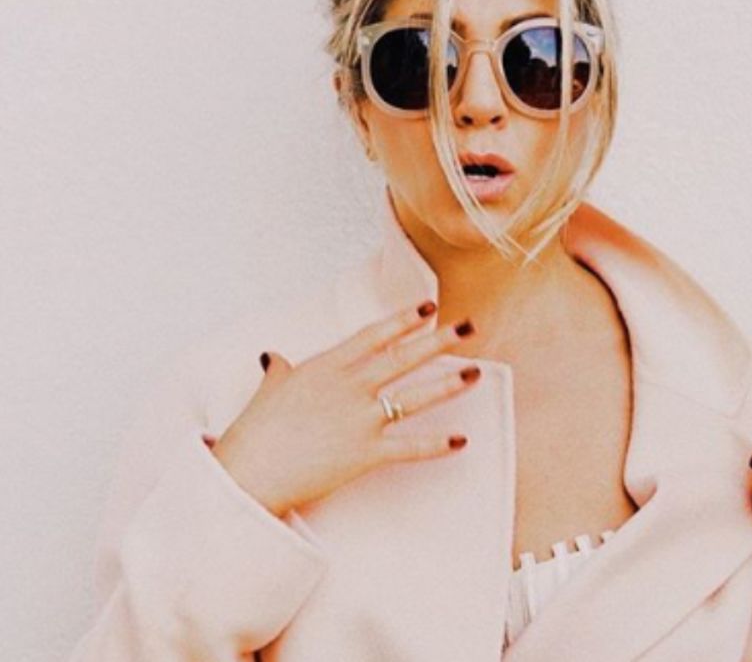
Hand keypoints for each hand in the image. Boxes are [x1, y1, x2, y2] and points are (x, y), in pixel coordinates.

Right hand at [211, 300, 480, 517]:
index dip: (403, 320)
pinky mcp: (365, 452)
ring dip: (447, 384)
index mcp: (327, 367)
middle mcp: (349, 387)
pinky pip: (409, 446)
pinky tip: (461, 440)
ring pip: (414, 396)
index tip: (428, 307)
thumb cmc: (256, 432)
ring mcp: (360, 418)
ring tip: (475, 372)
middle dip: (438, 341)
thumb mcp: (270, 391)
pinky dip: (437, 444)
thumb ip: (280, 372)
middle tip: (468, 328)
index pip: (374, 335)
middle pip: (402, 358)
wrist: (248, 473)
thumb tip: (273, 358)